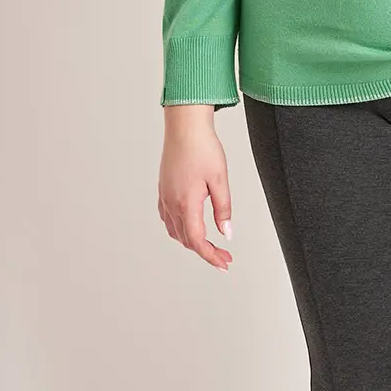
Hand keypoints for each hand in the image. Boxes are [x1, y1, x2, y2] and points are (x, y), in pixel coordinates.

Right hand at [158, 105, 233, 270]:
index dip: (211, 256)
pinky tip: (189, 226)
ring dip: (192, 242)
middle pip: (186, 239)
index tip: (224, 264)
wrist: (184, 126)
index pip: (197, 240)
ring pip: (175, 231)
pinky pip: (168, 218)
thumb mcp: (220, 180)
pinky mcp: (163, 189)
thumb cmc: (203, 148)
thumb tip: (226, 233)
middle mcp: (171, 203)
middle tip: (225, 256)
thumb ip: (223, 209)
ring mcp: (165, 196)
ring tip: (210, 245)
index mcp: (186, 203)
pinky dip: (179, 229)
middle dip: (205, 251)